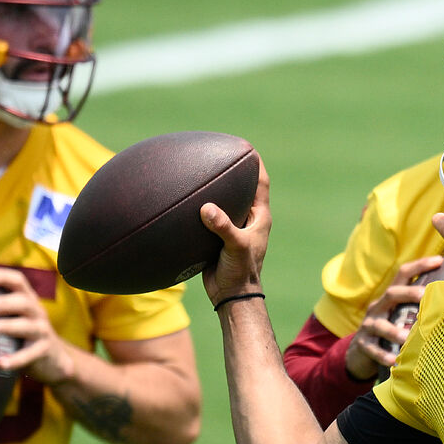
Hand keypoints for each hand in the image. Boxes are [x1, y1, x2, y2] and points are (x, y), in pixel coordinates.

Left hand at [0, 266, 73, 383]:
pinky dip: (15, 359)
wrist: (54, 359)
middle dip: (4, 302)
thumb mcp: (14, 317)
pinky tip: (0, 363)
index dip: (4, 277)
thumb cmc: (22, 335)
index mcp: (27, 300)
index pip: (19, 281)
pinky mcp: (44, 351)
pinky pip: (30, 354)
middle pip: (24, 302)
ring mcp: (42, 331)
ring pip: (27, 326)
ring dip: (8, 326)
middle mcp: (36, 312)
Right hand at [201, 153, 271, 304]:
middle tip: (216, 153)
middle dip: (232, 172)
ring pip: (223, 203)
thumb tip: (206, 209)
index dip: (256, 164)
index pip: (261, 183)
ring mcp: (231, 228)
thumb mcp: (236, 247)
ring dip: (213, 191)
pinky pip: (207, 218)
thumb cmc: (241, 272)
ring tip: (196, 173)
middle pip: (241, 188)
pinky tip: (182, 202)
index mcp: (259, 217)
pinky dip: (198, 209)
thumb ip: (223, 227)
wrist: (231, 296)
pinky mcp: (216, 238)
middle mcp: (247, 219)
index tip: (247, 147)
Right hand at [344, 254, 443, 380]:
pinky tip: (395, 362)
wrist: (360, 353)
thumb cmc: (391, 330)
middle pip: (391, 293)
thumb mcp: (401, 315)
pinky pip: (373, 349)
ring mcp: (368, 325)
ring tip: (407, 337)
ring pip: (380, 325)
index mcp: (390, 297)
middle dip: (408, 292)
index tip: (440, 260)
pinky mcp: (363, 344)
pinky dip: (383, 355)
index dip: (420, 265)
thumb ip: (420, 308)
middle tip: (424, 295)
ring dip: (394, 331)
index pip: (403, 274)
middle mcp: (378, 307)